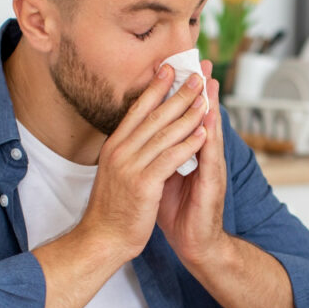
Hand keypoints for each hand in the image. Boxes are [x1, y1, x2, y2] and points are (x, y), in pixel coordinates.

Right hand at [79, 64, 208, 260]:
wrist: (103, 239)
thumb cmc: (114, 208)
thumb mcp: (117, 172)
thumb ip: (129, 150)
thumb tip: (142, 131)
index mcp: (114, 146)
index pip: (137, 110)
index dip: (154, 88)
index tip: (169, 68)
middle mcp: (120, 152)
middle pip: (153, 116)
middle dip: (177, 94)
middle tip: (195, 75)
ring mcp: (130, 167)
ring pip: (164, 133)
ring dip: (188, 114)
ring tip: (205, 98)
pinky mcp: (144, 184)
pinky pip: (170, 158)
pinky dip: (188, 144)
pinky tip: (202, 133)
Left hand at [157, 61, 227, 267]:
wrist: (192, 245)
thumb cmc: (177, 213)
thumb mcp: (162, 178)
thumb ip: (158, 156)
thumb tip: (144, 138)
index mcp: (188, 154)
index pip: (186, 119)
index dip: (182, 95)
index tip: (178, 69)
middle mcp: (202, 158)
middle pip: (201, 117)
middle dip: (200, 90)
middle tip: (199, 62)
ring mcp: (210, 170)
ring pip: (210, 131)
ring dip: (211, 105)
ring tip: (209, 81)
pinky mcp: (213, 184)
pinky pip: (211, 156)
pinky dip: (210, 137)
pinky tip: (210, 120)